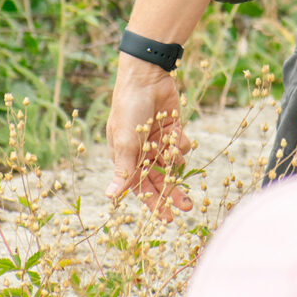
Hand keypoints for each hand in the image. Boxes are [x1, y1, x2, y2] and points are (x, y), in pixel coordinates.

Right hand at [104, 55, 193, 218]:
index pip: (140, 187)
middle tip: (186, 207)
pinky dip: (181, 144)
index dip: (153, 203)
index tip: (166, 219)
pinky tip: (177, 133)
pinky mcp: (173, 130)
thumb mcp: (125, 141)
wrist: (147, 77)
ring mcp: (158, 142)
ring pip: (172, 165)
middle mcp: (142, 153)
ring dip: (176, 164)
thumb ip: (123, 170)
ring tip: (175, 154)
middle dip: (172, 193)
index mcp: (126, 158)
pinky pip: (180, 146)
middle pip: (159, 180)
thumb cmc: (129, 109)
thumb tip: (110, 197)